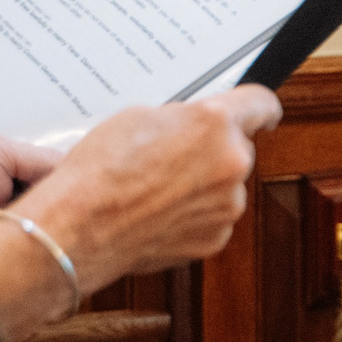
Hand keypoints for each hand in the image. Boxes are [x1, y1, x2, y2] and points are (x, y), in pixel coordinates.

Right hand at [13, 86, 283, 289]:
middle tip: (170, 158)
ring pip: (223, 186)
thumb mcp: (140, 117)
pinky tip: (157, 213)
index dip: (258, 108)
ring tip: (153, 190)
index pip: (261, 104)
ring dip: (201, 185)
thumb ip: (183, 118)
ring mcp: (226, 205)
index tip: (262, 113)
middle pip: (237, 149)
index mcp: (215, 124)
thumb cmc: (100, 174)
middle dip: (211, 152)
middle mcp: (231, 164)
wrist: (79, 229)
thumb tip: (193, 125)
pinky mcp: (214, 237)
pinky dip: (191, 215)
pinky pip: (211, 217)